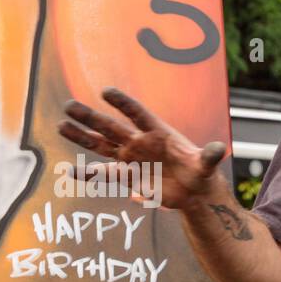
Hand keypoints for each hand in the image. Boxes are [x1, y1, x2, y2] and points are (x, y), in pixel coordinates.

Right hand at [58, 86, 227, 211]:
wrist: (192, 189)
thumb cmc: (199, 171)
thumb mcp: (205, 166)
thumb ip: (208, 157)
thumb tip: (219, 149)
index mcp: (157, 132)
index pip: (136, 114)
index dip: (122, 103)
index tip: (105, 92)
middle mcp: (139, 142)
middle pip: (111, 127)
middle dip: (90, 117)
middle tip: (68, 105)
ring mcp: (131, 158)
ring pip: (101, 145)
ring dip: (82, 137)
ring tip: (61, 125)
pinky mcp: (128, 176)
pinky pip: (105, 174)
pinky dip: (89, 175)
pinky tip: (70, 173)